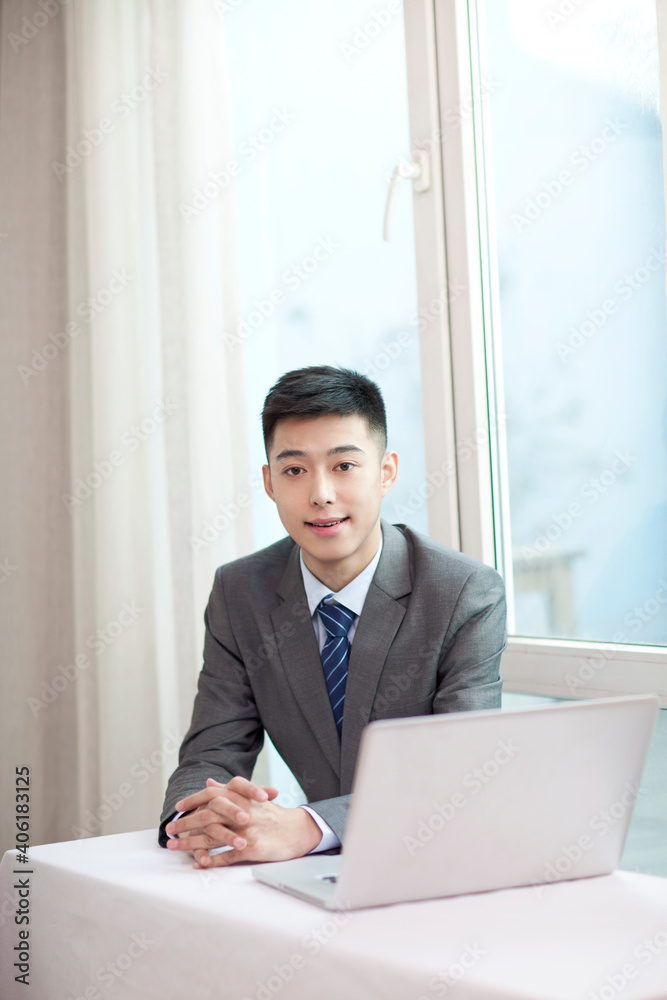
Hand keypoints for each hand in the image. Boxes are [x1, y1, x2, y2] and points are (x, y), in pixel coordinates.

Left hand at [165, 776, 322, 866]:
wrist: (298, 830)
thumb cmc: (274, 816)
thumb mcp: (252, 798)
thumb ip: (229, 790)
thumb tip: (208, 782)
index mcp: (241, 797)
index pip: (211, 796)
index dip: (192, 801)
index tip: (177, 808)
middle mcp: (242, 811)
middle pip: (207, 816)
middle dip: (185, 824)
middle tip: (169, 830)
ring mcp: (246, 830)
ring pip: (212, 837)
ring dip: (190, 843)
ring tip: (174, 847)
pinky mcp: (252, 847)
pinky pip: (226, 855)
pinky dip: (211, 860)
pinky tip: (199, 863)